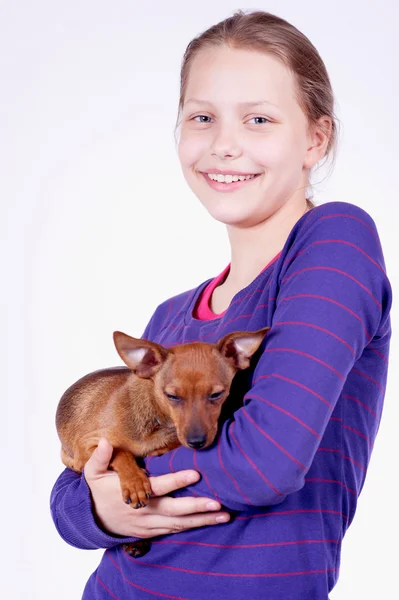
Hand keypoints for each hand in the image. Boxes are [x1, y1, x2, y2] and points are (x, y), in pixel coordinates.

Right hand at [83, 438, 230, 537]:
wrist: (93, 521)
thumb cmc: (98, 491)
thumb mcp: (94, 473)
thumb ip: (100, 457)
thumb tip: (105, 441)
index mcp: (134, 494)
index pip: (159, 487)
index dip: (177, 481)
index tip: (196, 474)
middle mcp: (146, 511)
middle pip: (175, 511)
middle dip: (197, 507)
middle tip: (218, 503)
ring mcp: (151, 524)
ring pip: (180, 524)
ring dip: (203, 520)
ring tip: (224, 515)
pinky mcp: (154, 531)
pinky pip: (177, 530)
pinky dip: (195, 527)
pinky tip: (212, 522)